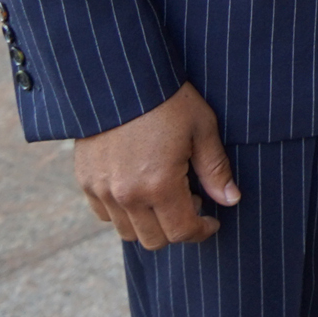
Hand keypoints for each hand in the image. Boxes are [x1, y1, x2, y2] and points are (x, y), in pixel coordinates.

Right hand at [73, 81, 238, 248]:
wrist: (119, 76)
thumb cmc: (168, 99)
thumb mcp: (201, 128)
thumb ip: (215, 169)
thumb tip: (231, 200)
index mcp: (159, 185)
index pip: (182, 232)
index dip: (202, 231)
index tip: (212, 220)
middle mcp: (126, 195)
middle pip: (154, 240)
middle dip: (178, 229)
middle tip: (192, 202)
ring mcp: (102, 190)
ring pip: (128, 232)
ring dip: (150, 224)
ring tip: (166, 194)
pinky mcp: (86, 180)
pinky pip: (104, 215)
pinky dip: (123, 212)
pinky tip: (139, 189)